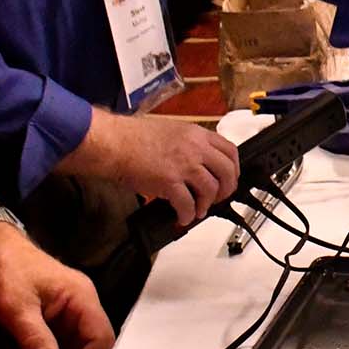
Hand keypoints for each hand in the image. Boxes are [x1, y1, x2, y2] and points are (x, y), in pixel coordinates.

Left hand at [0, 222, 114, 348]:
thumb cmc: (4, 269)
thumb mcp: (15, 306)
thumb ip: (35, 337)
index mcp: (82, 298)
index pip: (102, 340)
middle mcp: (83, 305)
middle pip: (94, 347)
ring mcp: (70, 310)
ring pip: (80, 348)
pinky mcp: (56, 316)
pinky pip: (66, 343)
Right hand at [80, 111, 238, 224]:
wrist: (114, 143)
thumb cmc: (134, 137)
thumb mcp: (171, 131)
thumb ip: (189, 144)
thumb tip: (199, 164)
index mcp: (197, 134)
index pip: (230, 151)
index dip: (233, 169)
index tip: (228, 179)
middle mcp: (195, 148)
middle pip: (227, 172)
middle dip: (226, 190)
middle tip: (217, 198)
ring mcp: (184, 165)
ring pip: (211, 190)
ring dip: (206, 205)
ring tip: (197, 210)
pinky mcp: (170, 182)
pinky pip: (188, 204)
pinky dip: (188, 215)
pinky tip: (182, 217)